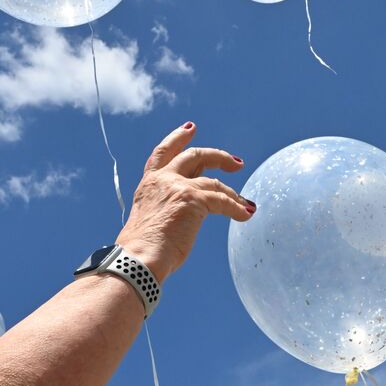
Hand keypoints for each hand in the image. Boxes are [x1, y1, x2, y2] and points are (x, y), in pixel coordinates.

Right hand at [115, 121, 252, 282]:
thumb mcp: (153, 219)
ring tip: (245, 203)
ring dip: (233, 192)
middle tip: (236, 162)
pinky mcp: (193, 200)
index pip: (163, 153)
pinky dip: (237, 208)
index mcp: (149, 183)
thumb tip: (188, 215)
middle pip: (194, 156)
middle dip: (218, 156)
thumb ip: (168, 208)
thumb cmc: (144, 250)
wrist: (139, 257)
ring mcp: (178, 187)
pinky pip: (224, 201)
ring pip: (214, 181)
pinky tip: (246, 214)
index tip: (190, 128)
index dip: (178, 138)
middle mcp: (163, 179)